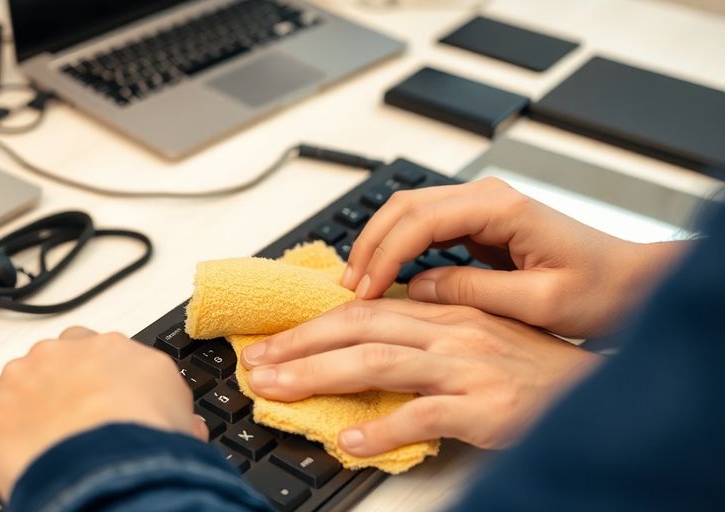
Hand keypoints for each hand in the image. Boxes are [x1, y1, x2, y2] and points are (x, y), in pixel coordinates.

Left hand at [0, 327, 205, 499]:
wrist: (108, 462)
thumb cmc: (146, 437)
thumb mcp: (183, 414)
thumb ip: (173, 406)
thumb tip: (185, 424)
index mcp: (114, 346)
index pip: (104, 350)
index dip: (104, 380)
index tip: (106, 401)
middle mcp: (67, 351)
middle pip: (59, 359)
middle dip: (65, 384)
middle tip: (78, 421)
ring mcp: (26, 377)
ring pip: (23, 384)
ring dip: (34, 406)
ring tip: (52, 442)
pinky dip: (10, 437)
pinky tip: (30, 456)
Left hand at [241, 300, 599, 455]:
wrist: (594, 394)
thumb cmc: (532, 369)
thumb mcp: (474, 338)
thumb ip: (424, 335)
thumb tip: (366, 341)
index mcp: (444, 313)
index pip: (364, 312)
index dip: (312, 326)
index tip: (276, 342)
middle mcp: (450, 333)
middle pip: (359, 330)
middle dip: (301, 346)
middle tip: (259, 364)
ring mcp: (465, 368)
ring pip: (378, 363)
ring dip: (320, 376)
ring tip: (279, 390)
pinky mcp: (483, 407)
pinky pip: (422, 415)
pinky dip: (383, 429)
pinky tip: (351, 443)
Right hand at [342, 178, 684, 337]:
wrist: (633, 284)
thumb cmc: (602, 289)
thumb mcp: (540, 301)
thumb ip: (474, 291)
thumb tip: (416, 287)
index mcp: (502, 208)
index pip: (420, 220)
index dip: (385, 255)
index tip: (366, 291)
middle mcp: (487, 198)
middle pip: (404, 206)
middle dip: (369, 245)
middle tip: (349, 288)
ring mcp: (481, 208)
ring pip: (408, 213)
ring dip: (378, 245)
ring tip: (358, 284)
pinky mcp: (480, 225)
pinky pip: (424, 229)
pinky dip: (397, 250)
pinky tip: (386, 277)